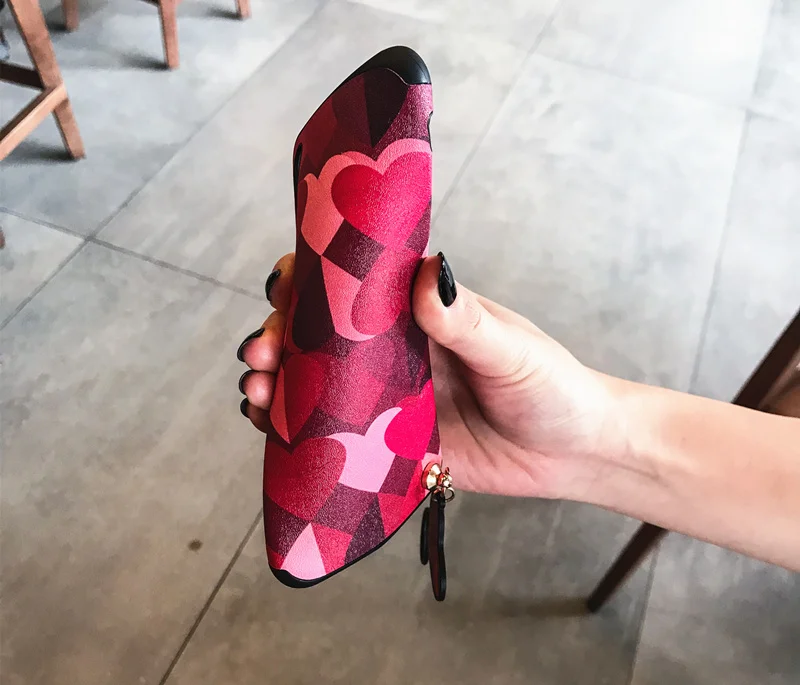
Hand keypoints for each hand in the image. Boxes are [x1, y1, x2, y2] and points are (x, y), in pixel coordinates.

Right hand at [237, 253, 624, 501]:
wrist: (573, 454)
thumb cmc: (552, 388)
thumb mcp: (512, 350)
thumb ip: (467, 320)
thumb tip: (431, 271)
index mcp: (418, 313)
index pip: (351, 285)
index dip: (308, 280)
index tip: (282, 287)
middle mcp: (393, 352)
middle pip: (317, 336)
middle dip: (278, 338)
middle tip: (261, 353)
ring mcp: (385, 400)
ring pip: (314, 386)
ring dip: (276, 385)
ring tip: (257, 394)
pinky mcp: (388, 447)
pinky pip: (333, 439)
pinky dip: (296, 435)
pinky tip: (273, 434)